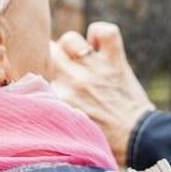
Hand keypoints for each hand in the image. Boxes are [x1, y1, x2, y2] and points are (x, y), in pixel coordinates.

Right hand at [49, 22, 153, 166]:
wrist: (138, 140)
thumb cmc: (102, 139)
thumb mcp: (66, 127)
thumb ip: (50, 109)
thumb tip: (39, 96)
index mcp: (57, 99)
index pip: (32, 73)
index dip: (37, 71)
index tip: (43, 75)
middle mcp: (72, 81)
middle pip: (46, 52)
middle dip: (50, 56)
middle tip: (62, 66)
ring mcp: (94, 68)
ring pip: (69, 39)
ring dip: (72, 45)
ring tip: (81, 57)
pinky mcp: (115, 60)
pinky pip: (104, 31)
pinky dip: (100, 33)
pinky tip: (100, 45)